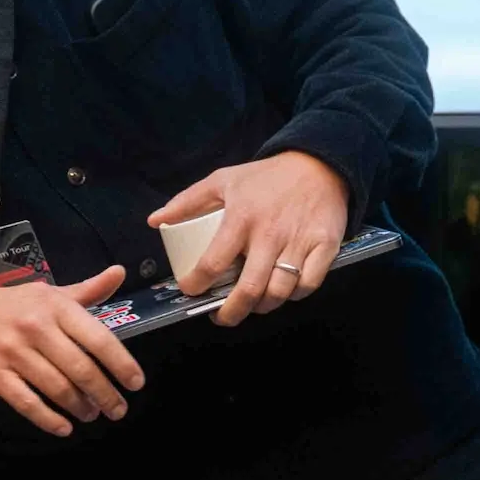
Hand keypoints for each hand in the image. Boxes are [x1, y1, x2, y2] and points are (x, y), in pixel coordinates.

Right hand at [0, 266, 146, 437]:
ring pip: (57, 388)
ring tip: (92, 414)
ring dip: (80, 407)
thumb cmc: (14, 305)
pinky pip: (27, 403)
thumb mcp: (49, 293)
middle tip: (117, 410)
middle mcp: (36, 328)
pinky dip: (48, 420)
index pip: (97, 337)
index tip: (136, 383)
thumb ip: (87, 290)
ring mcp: (14, 352)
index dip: (121, 363)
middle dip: (104, 394)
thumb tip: (120, 272)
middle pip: (80, 369)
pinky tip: (64, 428)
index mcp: (55, 306)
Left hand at [149, 150, 349, 326]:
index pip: (213, 263)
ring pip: (279, 292)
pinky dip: (295, 295)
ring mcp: (298, 242)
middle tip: (221, 316)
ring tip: (252, 303)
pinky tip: (283, 290)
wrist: (318, 164)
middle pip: (248, 289)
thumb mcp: (223, 180)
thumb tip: (156, 220)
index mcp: (241, 217)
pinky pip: (309, 285)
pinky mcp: (324, 246)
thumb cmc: (267, 177)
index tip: (190, 290)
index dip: (197, 284)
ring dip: (262, 306)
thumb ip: (188, 201)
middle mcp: (269, 233)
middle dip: (230, 313)